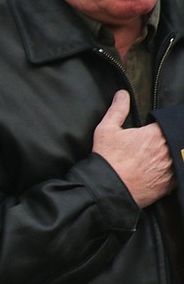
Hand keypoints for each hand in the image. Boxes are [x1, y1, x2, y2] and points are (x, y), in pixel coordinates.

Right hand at [92, 90, 173, 207]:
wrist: (108, 189)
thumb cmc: (107, 159)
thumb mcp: (106, 130)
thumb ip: (117, 110)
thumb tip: (122, 94)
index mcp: (154, 135)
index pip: (168, 124)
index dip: (162, 126)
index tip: (155, 130)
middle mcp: (167, 150)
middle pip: (176, 140)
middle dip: (169, 140)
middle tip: (154, 146)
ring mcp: (171, 168)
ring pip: (179, 156)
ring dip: (173, 155)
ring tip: (158, 158)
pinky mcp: (170, 184)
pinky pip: (179, 174)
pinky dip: (173, 171)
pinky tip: (162, 171)